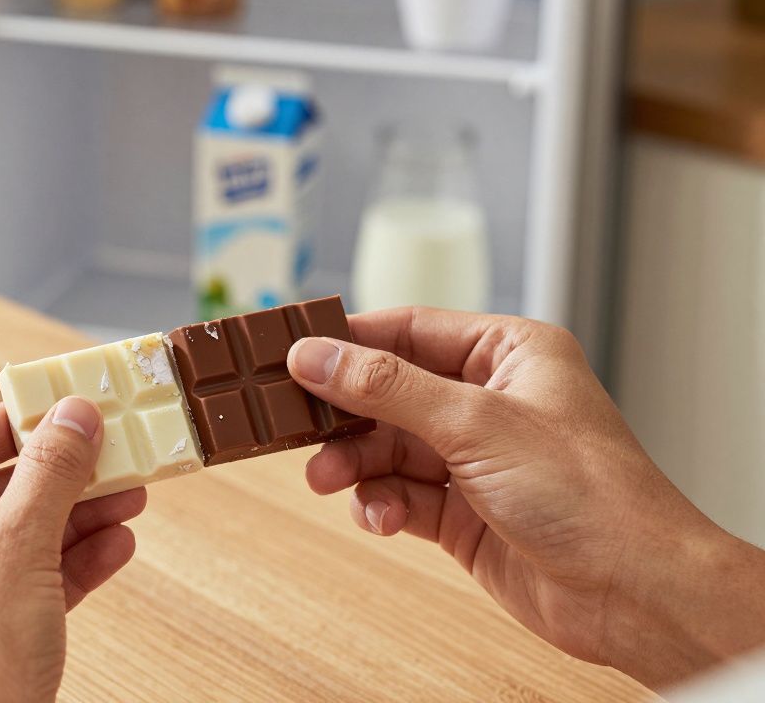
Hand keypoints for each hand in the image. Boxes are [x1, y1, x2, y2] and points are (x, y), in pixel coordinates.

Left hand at [0, 398, 143, 702]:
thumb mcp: (17, 549)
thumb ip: (50, 473)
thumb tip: (74, 413)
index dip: (8, 422)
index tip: (59, 408)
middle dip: (56, 476)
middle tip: (108, 451)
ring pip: (7, 539)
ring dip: (72, 517)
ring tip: (129, 495)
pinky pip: (15, 584)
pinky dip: (63, 565)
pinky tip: (115, 546)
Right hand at [287, 307, 764, 688]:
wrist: (633, 593)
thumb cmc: (588, 494)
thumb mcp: (474, 423)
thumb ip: (386, 388)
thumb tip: (315, 356)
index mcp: (509, 354)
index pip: (409, 330)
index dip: (348, 341)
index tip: (291, 354)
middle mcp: (491, 401)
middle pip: (388, 393)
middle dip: (344, 416)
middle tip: (296, 429)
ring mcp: (476, 459)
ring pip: (388, 448)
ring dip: (354, 464)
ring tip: (328, 479)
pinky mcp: (464, 513)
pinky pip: (400, 496)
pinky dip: (380, 505)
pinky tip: (379, 518)